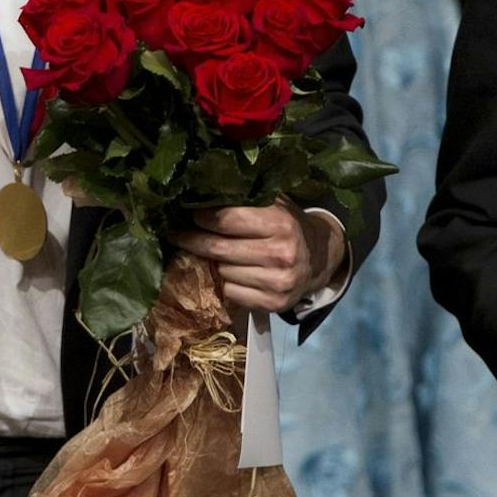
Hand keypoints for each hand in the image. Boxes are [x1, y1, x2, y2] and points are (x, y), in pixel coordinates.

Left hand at [169, 203, 343, 313]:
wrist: (319, 260)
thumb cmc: (288, 226)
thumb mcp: (275, 205)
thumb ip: (246, 200)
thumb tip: (203, 192)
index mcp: (280, 224)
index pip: (226, 220)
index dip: (203, 217)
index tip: (190, 215)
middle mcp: (280, 254)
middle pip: (219, 249)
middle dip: (193, 240)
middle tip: (177, 234)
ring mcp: (278, 282)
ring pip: (222, 272)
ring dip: (213, 263)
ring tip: (212, 253)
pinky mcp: (273, 304)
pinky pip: (232, 292)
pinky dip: (226, 282)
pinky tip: (230, 273)